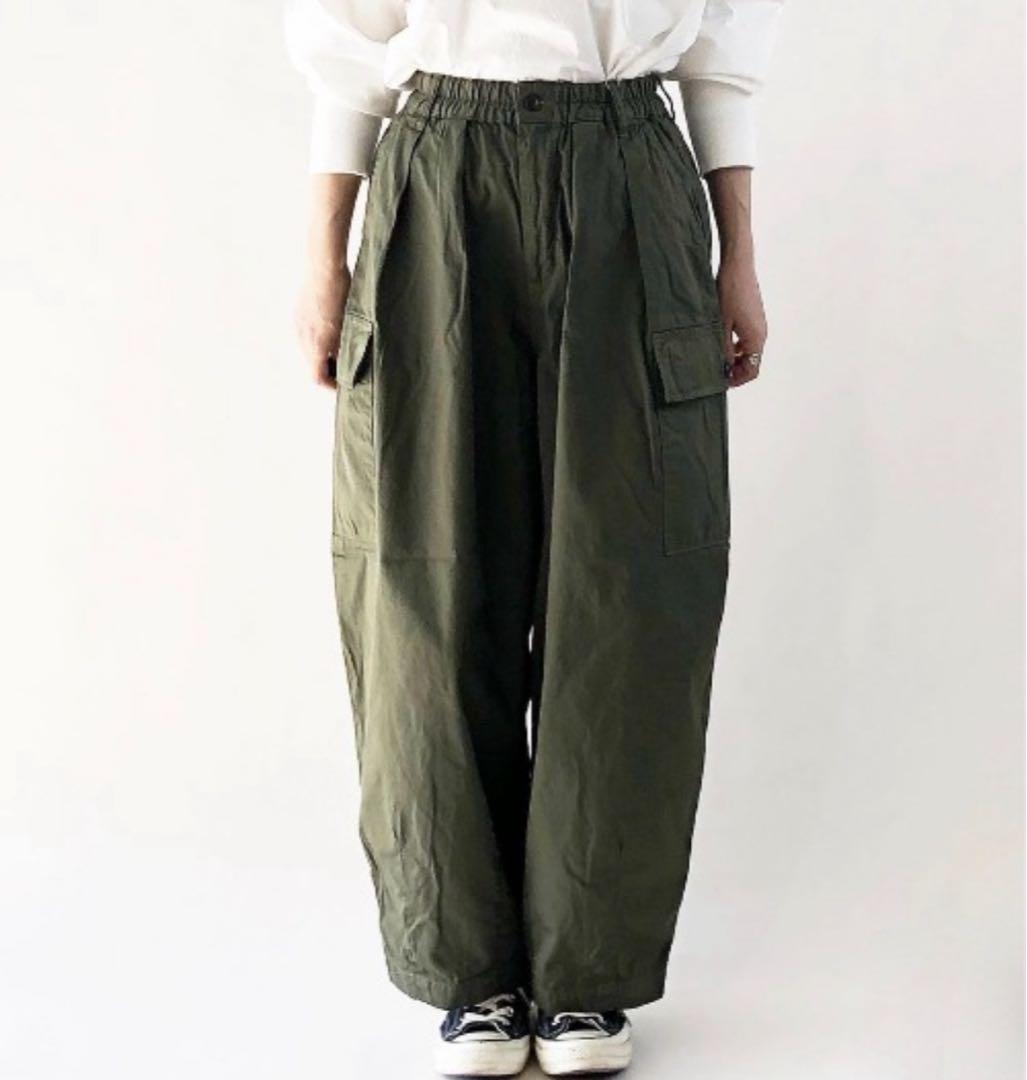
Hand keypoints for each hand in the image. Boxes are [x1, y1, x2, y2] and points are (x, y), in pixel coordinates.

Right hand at [294, 264, 350, 389]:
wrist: (324, 267)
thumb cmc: (342, 295)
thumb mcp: (349, 327)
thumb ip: (345, 349)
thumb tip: (347, 365)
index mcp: (317, 344)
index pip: (317, 377)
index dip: (331, 384)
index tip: (343, 384)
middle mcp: (303, 338)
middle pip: (312, 365)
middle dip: (328, 370)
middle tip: (346, 367)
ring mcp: (298, 325)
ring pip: (308, 350)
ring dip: (322, 354)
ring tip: (340, 347)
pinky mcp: (297, 315)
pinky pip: (305, 335)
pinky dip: (317, 340)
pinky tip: (331, 330)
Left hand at [718, 254, 766, 388]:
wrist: (737, 265)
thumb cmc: (728, 292)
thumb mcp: (720, 325)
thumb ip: (722, 349)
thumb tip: (723, 369)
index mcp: (756, 338)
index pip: (752, 370)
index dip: (737, 380)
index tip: (720, 382)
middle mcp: (761, 333)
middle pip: (752, 362)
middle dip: (735, 370)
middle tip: (715, 372)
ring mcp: (759, 324)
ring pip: (749, 351)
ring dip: (734, 358)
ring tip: (715, 358)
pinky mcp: (754, 316)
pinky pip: (747, 339)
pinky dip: (735, 346)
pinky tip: (719, 341)